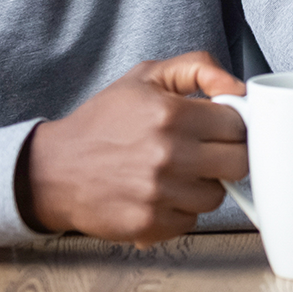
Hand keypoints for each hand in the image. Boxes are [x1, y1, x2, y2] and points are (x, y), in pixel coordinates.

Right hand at [23, 51, 247, 247]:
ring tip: (177, 171)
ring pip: (217, 194)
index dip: (231, 124)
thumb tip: (237, 87)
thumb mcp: (146, 76)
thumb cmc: (101, 122)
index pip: (238, 124)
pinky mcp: (150, 223)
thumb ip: (198, 68)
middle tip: (207, 150)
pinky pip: (191, 219)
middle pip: (239, 163)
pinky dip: (181, 208)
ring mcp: (159, 193)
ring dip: (203, 184)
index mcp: (171, 114)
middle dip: (227, 154)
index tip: (219, 126)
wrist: (54, 169)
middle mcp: (168, 155)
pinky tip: (161, 192)